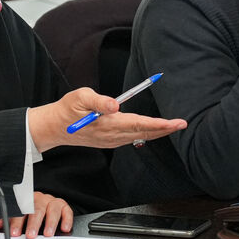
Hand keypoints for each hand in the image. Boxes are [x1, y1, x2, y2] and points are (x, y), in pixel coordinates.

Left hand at [0, 191, 72, 237]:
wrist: (46, 202)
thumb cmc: (30, 210)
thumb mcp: (17, 214)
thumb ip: (7, 221)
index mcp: (26, 200)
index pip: (20, 211)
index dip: (17, 222)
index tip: (14, 233)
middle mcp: (39, 200)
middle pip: (36, 209)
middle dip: (33, 223)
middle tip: (30, 235)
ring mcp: (52, 202)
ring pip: (52, 209)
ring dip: (50, 222)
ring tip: (47, 234)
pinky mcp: (64, 206)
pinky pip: (67, 211)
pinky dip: (66, 220)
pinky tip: (64, 228)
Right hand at [30, 87, 186, 150]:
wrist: (55, 128)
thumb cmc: (67, 109)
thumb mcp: (79, 97)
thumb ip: (98, 101)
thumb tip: (115, 105)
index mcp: (107, 124)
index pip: (138, 124)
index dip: (158, 124)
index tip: (174, 123)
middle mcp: (112, 136)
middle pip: (144, 132)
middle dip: (165, 129)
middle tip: (183, 124)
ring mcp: (112, 141)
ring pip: (140, 136)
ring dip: (158, 132)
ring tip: (175, 126)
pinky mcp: (111, 141)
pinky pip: (134, 138)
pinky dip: (147, 134)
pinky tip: (156, 131)